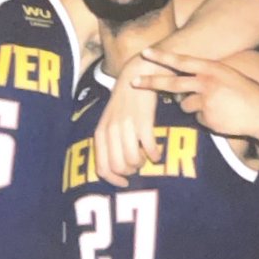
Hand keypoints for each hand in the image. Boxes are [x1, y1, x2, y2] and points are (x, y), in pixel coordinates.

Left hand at [93, 55, 163, 186]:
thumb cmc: (124, 102)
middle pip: (118, 167)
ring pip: (133, 161)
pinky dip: (155, 155)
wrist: (137, 75)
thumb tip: (115, 167)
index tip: (125, 182)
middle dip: (130, 171)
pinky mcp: (144, 122)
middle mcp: (111, 131)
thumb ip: (109, 141)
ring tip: (146, 156)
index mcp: (101, 132)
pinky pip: (149, 149)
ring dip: (142, 163)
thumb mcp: (109, 120)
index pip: (101, 167)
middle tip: (138, 164)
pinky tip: (157, 152)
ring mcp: (127, 127)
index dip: (113, 180)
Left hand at [132, 46, 258, 141]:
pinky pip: (197, 118)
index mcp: (211, 68)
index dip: (162, 56)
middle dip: (151, 82)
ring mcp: (206, 100)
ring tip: (217, 106)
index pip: (182, 60)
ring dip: (194, 107)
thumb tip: (183, 84)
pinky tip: (221, 116)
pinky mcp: (207, 117)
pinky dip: (205, 118)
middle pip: (172, 82)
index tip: (145, 53)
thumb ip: (205, 75)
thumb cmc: (245, 93)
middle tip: (133, 82)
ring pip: (185, 104)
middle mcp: (206, 82)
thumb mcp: (226, 75)